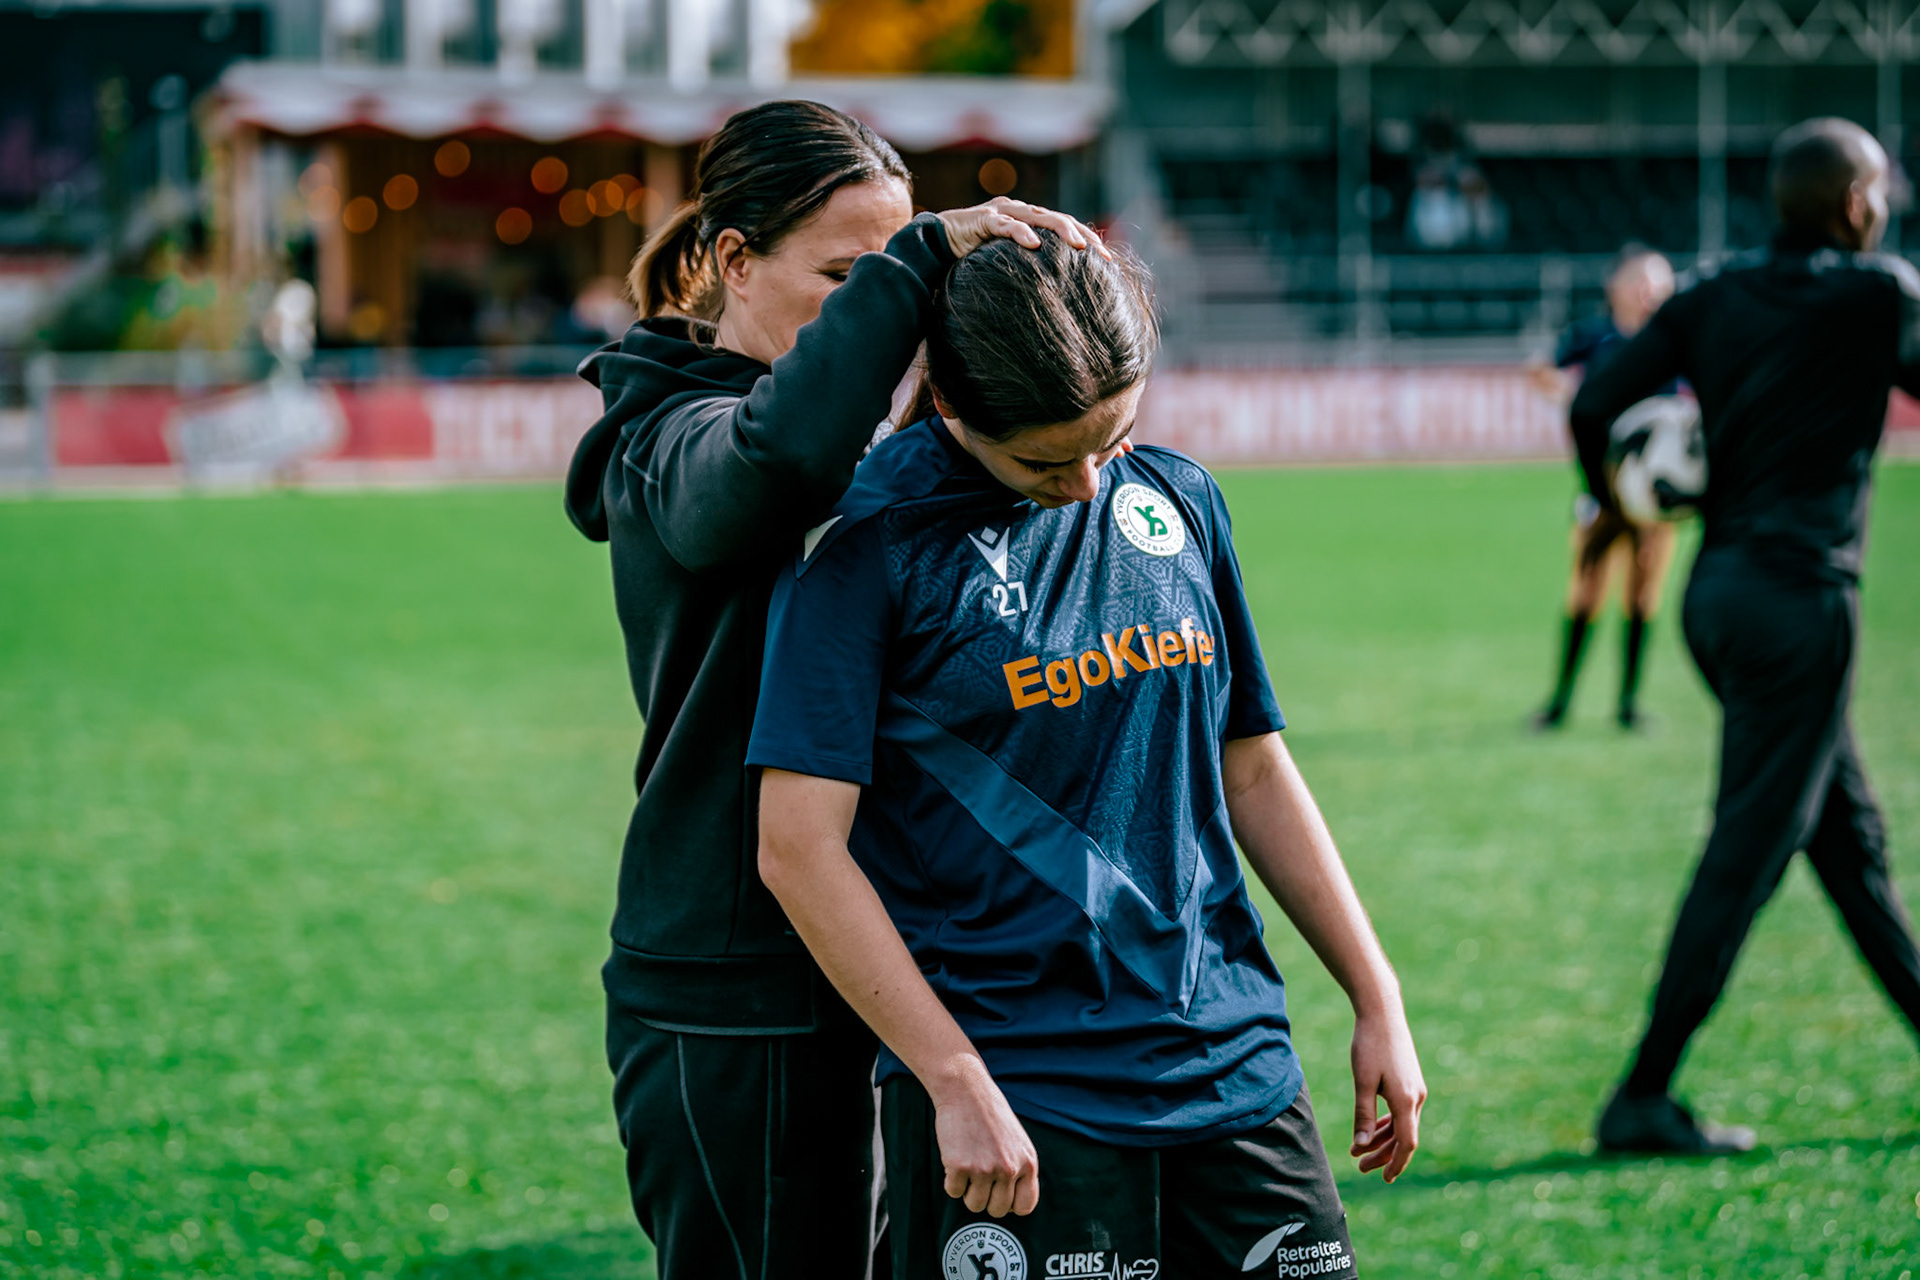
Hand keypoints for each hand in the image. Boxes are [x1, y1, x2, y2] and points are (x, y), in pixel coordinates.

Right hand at [929, 1056, 1039, 1216]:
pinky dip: (951, 1181)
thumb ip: (1019, 1169)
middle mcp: (1009, 1169)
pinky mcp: (960, 1167)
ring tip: (968, 1167)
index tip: (999, 1195)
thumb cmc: (990, 1114)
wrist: (966, 1090)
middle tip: (979, 1177)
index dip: (1010, 1204)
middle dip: (986, 1198)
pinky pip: (953, 1192)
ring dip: (967, 1191)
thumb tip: (1014, 1203)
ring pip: (974, 1205)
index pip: (1025, 1206)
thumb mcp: (1018, 1142)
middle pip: (997, 1210)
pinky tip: (955, 1160)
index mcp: (1028, 1163)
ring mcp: (984, 1169)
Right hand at [938, 197, 1109, 259]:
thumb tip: (1053, 298)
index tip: (1108, 260)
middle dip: (1083, 235)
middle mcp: (1019, 211)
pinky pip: (1005, 225)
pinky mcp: (983, 219)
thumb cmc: (971, 257)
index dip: (1086, 239)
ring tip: (1079, 247)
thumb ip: (1027, 269)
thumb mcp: (1007, 263)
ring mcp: (1002, 212)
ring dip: (1061, 230)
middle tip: (1103, 255)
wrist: (935, 244)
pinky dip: (1020, 233)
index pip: (1064, 226)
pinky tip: (1034, 244)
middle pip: (1059, 218)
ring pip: (1038, 217)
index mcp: (1028, 220)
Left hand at [1349, 1003, 1425, 1182]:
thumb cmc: (1370, 1045)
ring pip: (1402, 1124)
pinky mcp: (1410, 1082)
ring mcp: (1416, 1089)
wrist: (1383, 1012)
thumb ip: (1362, 1114)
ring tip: (1358, 1150)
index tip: (1384, 1179)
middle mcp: (1417, 1098)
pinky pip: (1401, 1111)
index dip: (1396, 1163)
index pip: (1406, 1143)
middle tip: (1360, 1167)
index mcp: (1407, 1100)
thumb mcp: (1362, 1081)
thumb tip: (1362, 1144)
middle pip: (1404, 1137)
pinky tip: (1371, 1129)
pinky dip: (1387, 1123)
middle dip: (1383, 1155)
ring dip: (1382, 1139)